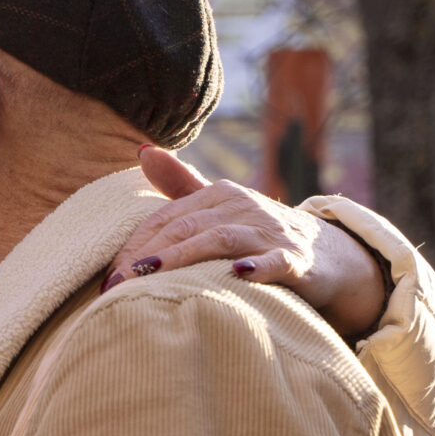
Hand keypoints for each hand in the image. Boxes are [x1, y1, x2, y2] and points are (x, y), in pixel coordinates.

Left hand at [106, 147, 390, 339]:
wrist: (328, 255)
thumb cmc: (259, 234)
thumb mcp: (220, 207)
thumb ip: (181, 184)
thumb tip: (142, 149)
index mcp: (220, 196)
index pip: (165, 219)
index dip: (133, 245)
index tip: (106, 275)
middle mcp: (243, 207)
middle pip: (186, 228)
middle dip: (146, 255)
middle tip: (115, 285)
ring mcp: (271, 233)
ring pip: (221, 240)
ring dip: (183, 258)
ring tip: (149, 275)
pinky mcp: (299, 261)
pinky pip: (278, 262)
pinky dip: (260, 268)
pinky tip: (238, 276)